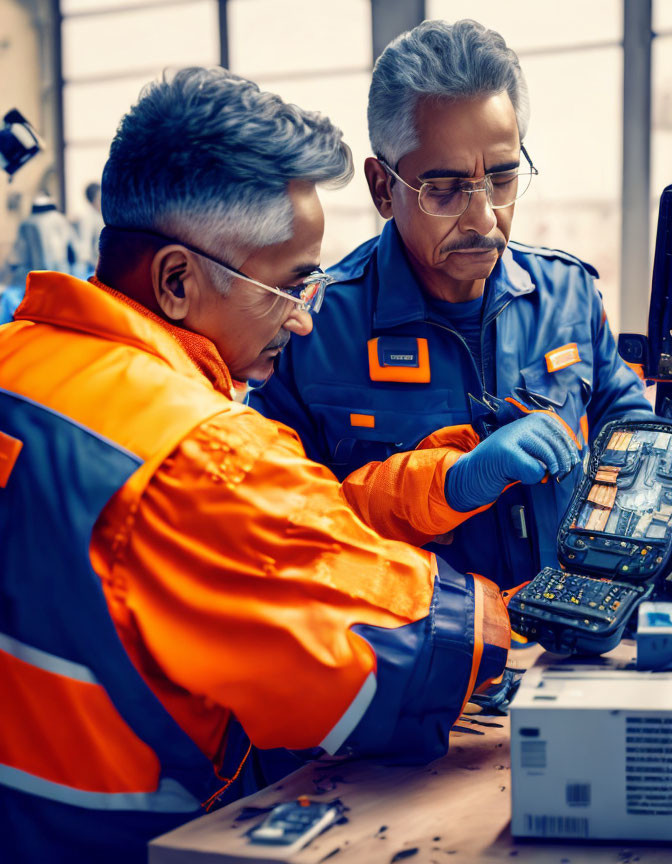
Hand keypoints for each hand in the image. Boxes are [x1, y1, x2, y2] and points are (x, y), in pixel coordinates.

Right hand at [446, 412, 580, 511]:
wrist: (472, 472)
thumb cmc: (502, 462)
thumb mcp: (526, 446)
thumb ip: (547, 444)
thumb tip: (576, 454)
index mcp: (530, 419)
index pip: (561, 431)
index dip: (570, 448)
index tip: (572, 461)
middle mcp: (523, 424)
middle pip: (558, 446)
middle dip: (561, 463)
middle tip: (557, 473)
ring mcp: (513, 437)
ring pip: (548, 459)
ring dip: (542, 472)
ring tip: (528, 471)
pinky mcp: (507, 453)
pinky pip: (534, 471)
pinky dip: (529, 479)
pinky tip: (515, 474)